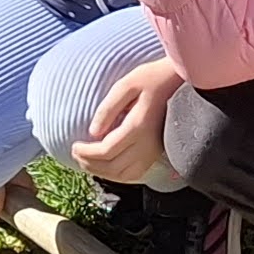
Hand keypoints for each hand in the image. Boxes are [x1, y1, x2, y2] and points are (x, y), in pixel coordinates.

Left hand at [70, 58, 184, 183]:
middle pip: (113, 167)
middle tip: (75, 154)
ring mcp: (153, 151)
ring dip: (102, 173)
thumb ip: (108, 108)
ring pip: (123, 175)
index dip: (86, 153)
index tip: (73, 146)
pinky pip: (134, 174)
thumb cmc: (152, 78)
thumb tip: (93, 132)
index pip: (106, 150)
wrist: (180, 81)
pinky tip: (106, 167)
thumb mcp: (126, 84)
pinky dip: (117, 176)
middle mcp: (147, 144)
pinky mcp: (156, 153)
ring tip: (86, 162)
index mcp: (138, 126)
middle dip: (90, 164)